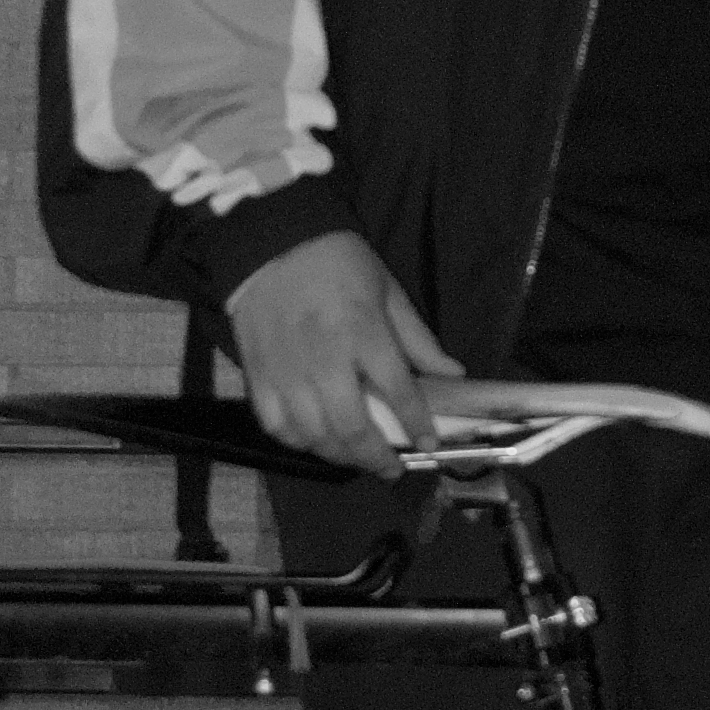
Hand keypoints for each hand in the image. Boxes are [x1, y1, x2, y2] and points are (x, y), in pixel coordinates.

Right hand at [225, 234, 460, 469]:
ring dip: (340, 456)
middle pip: (352, 428)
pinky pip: (276, 425)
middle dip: (376, 457)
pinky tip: (315, 441)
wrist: (271, 241)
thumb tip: (453, 375)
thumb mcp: (387, 290)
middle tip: (390, 468)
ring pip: (314, 435)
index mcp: (363, 333)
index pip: (398, 392)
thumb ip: (417, 338)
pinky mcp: (257, 375)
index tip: (427, 446)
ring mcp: (286, 371)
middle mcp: (325, 359)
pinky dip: (298, 442)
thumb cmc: (337, 263)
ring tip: (357, 458)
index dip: (416, 425)